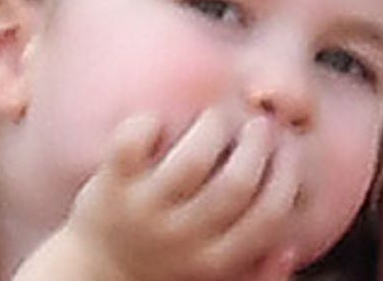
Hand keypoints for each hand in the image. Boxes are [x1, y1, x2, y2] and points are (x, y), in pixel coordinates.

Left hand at [20, 109, 302, 280]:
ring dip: (213, 126)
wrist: (92, 275)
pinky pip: (132, 143)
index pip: (270, 215)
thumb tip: (290, 249)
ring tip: (216, 117)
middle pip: (237, 183)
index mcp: (216, 261)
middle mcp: (182, 240)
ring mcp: (143, 213)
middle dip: (257, 143)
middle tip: (257, 125)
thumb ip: (255, 267)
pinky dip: (149, 123)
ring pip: (190, 161)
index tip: (287, 148)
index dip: (287, 173)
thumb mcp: (213, 275)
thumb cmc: (164, 267)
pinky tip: (162, 122)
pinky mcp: (109, 188)